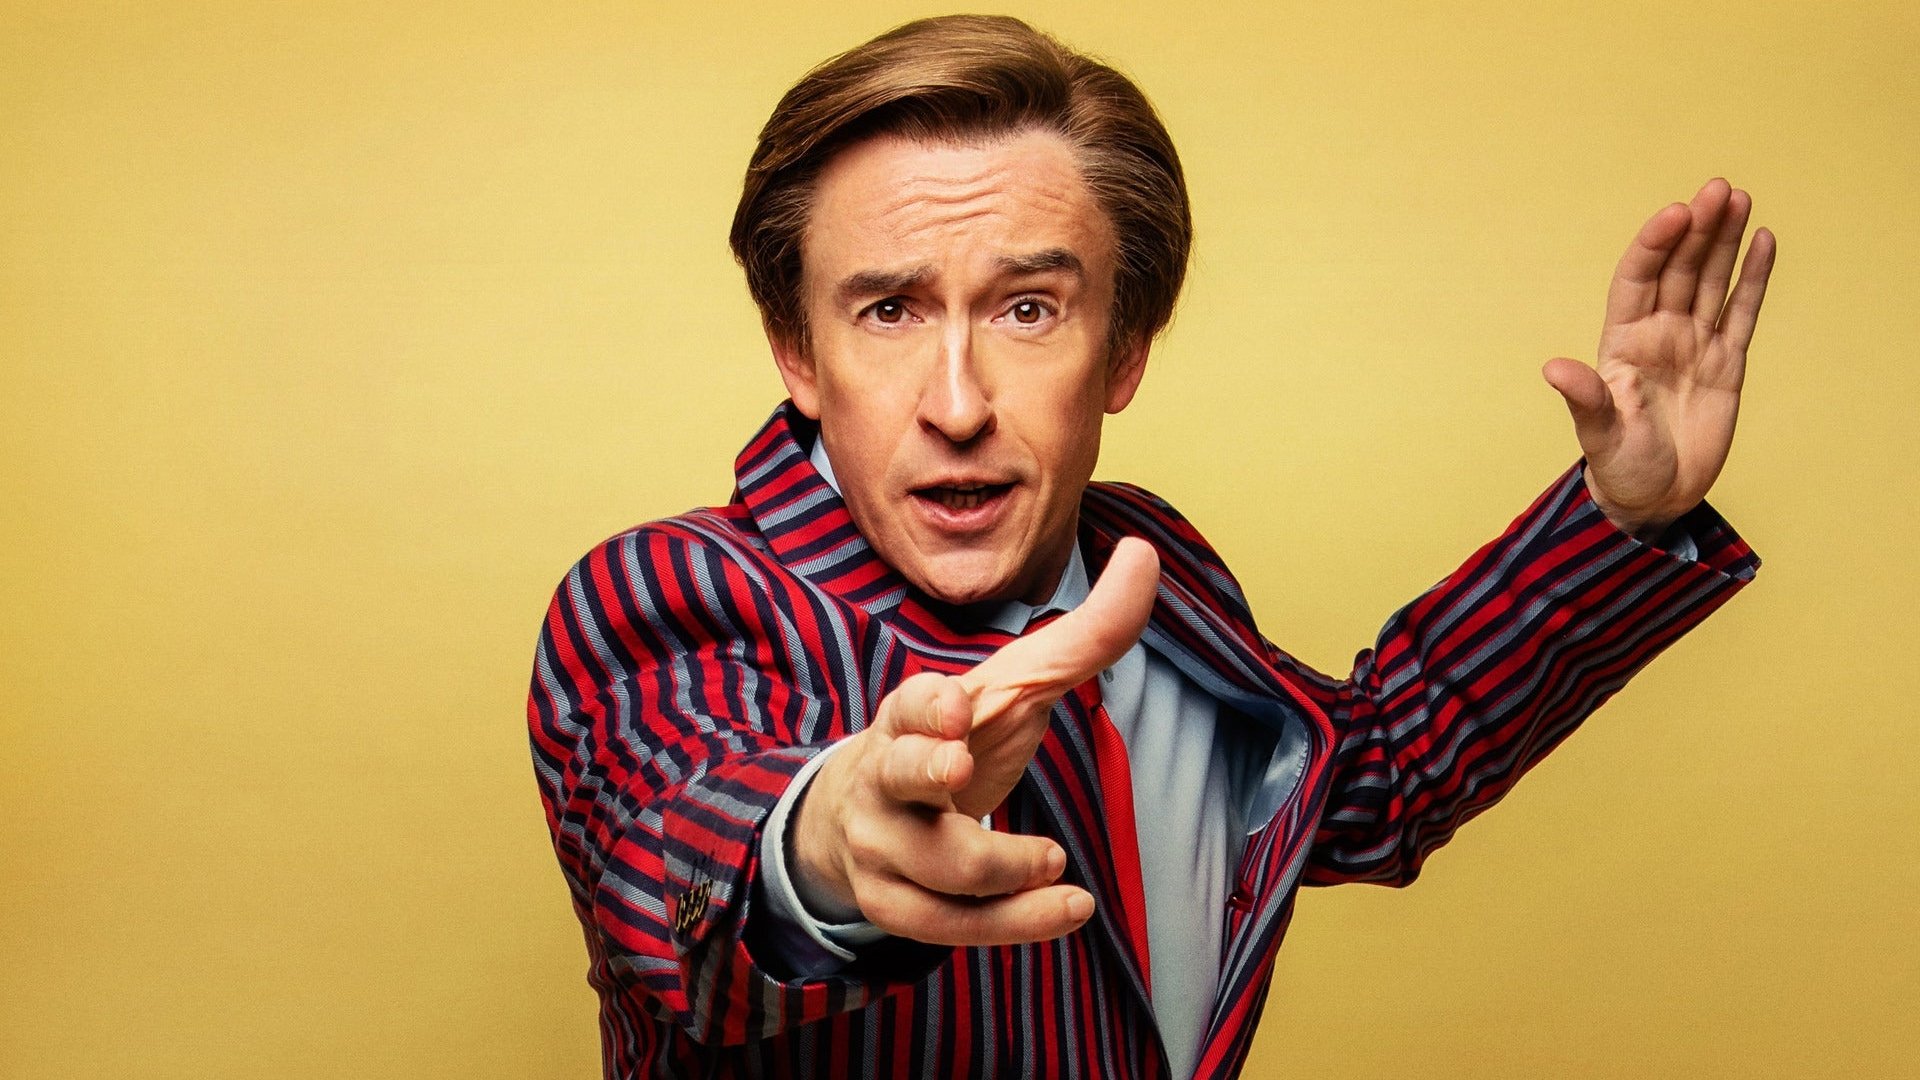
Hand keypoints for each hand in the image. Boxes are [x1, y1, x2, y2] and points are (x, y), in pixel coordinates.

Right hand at [789, 538, 1159, 946]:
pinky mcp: (894, 904)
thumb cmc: (958, 738)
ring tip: (1056, 863)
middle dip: (925, 769)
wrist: (863, 816)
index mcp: (913, 714)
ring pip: (933, 865)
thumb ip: (1085, 633)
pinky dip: (1010, 922)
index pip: (910, 703)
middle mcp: (887, 776)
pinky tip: (1066, 909)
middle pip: (896, 774)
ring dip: (1000, 868)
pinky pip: (948, 925)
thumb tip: (1144, 554)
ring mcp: (884, 844)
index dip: (929, 705)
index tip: (954, 706)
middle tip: (959, 768)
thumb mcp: (1015, 684)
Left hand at [1542, 178, 1775, 536]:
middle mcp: (1658, 333)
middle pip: (1679, 269)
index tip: (1676, 213)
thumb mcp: (1600, 434)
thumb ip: (1585, 398)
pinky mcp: (1727, 361)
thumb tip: (1554, 368)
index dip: (1654, 245)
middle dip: (1696, 229)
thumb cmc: (1619, 466)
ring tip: (1739, 197)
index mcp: (1623, 341)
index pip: (1638, 279)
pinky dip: (1753, 277)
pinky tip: (1762, 239)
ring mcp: (1694, 344)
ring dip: (1724, 240)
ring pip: (1711, 280)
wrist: (1655, 497)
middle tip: (1718, 188)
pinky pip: (1742, 311)